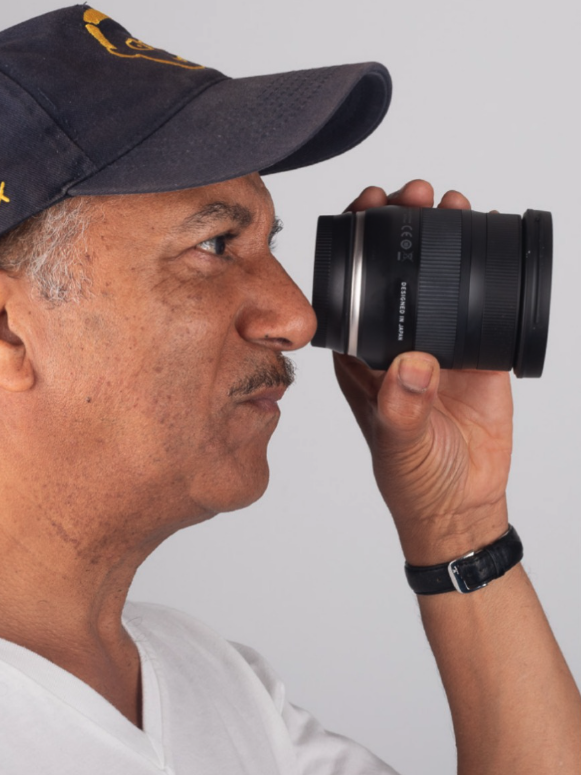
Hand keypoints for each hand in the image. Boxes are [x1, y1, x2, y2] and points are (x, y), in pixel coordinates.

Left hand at [334, 181, 511, 564]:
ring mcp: (438, 344)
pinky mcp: (476, 352)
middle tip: (413, 195)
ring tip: (454, 203)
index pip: (352, 290)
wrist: (463, 502)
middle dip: (401, 227)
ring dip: (442, 238)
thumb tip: (413, 363)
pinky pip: (480, 302)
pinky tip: (489, 240)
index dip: (355, 246)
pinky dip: (486, 270)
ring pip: (437, 279)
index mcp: (362, 357)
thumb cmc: (414, 479)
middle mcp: (396, 342)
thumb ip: (402, 408)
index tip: (366, 208)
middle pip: (395, 272)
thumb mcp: (399, 445)